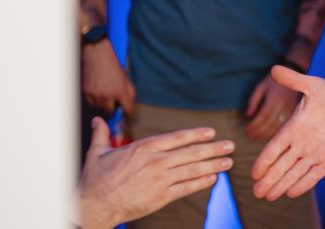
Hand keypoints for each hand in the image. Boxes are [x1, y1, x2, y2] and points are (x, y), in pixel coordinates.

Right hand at [76, 116, 232, 228]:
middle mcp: (156, 161)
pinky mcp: (160, 197)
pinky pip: (186, 188)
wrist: (94, 205)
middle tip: (230, 145)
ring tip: (229, 162)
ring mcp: (160, 179)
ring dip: (213, 165)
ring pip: (193, 169)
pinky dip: (201, 182)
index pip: (178, 138)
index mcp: (145, 148)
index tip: (212, 132)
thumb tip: (97, 120)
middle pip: (191, 152)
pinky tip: (213, 179)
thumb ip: (101, 134)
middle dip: (214, 149)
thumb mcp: (97, 153)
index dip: (197, 134)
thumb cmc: (95, 179)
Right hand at [82, 40, 135, 114]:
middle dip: (114, 108)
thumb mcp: (126, 78)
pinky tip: (98, 91)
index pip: (127, 109)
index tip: (130, 115)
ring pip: (100, 108)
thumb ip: (130, 92)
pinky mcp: (86, 93)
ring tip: (106, 92)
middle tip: (115, 101)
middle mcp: (107, 95)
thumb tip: (130, 104)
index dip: (130, 114)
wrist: (97, 56)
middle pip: (111, 112)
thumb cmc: (113, 65)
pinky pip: (92, 103)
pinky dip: (95, 101)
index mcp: (120, 91)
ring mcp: (95, 95)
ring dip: (104, 104)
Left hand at [244, 73, 301, 141]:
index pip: (263, 115)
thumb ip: (254, 99)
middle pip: (270, 123)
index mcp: (275, 97)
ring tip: (257, 138)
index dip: (254, 125)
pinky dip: (277, 133)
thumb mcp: (262, 86)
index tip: (247, 130)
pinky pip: (287, 126)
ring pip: (279, 127)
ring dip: (267, 135)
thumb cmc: (275, 81)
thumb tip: (248, 115)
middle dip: (259, 132)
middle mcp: (285, 104)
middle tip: (250, 136)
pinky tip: (270, 136)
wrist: (296, 73)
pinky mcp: (298, 113)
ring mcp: (293, 109)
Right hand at [251, 66, 324, 201]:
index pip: (274, 148)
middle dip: (269, 179)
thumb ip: (294, 80)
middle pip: (281, 165)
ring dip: (282, 184)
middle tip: (257, 193)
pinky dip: (303, 184)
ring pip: (294, 172)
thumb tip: (274, 68)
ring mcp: (314, 152)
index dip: (264, 161)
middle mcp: (301, 143)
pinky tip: (291, 193)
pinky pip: (313, 175)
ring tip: (269, 196)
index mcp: (293, 128)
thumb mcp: (313, 85)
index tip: (254, 173)